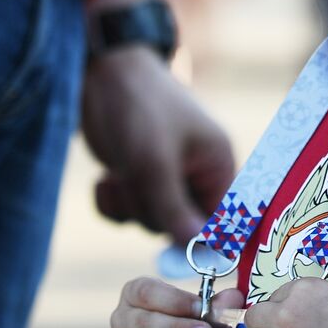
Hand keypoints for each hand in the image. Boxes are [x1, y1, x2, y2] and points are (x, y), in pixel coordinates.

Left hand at [81, 45, 233, 241]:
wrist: (102, 75)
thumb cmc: (140, 108)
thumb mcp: (155, 161)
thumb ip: (175, 208)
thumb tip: (199, 252)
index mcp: (217, 166)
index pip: (224, 220)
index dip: (204, 240)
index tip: (178, 252)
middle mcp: (197, 176)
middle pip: (181, 226)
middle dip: (152, 210)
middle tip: (136, 181)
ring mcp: (166, 179)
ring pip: (150, 221)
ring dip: (129, 203)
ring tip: (119, 172)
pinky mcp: (137, 181)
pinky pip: (127, 215)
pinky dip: (112, 203)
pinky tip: (104, 179)